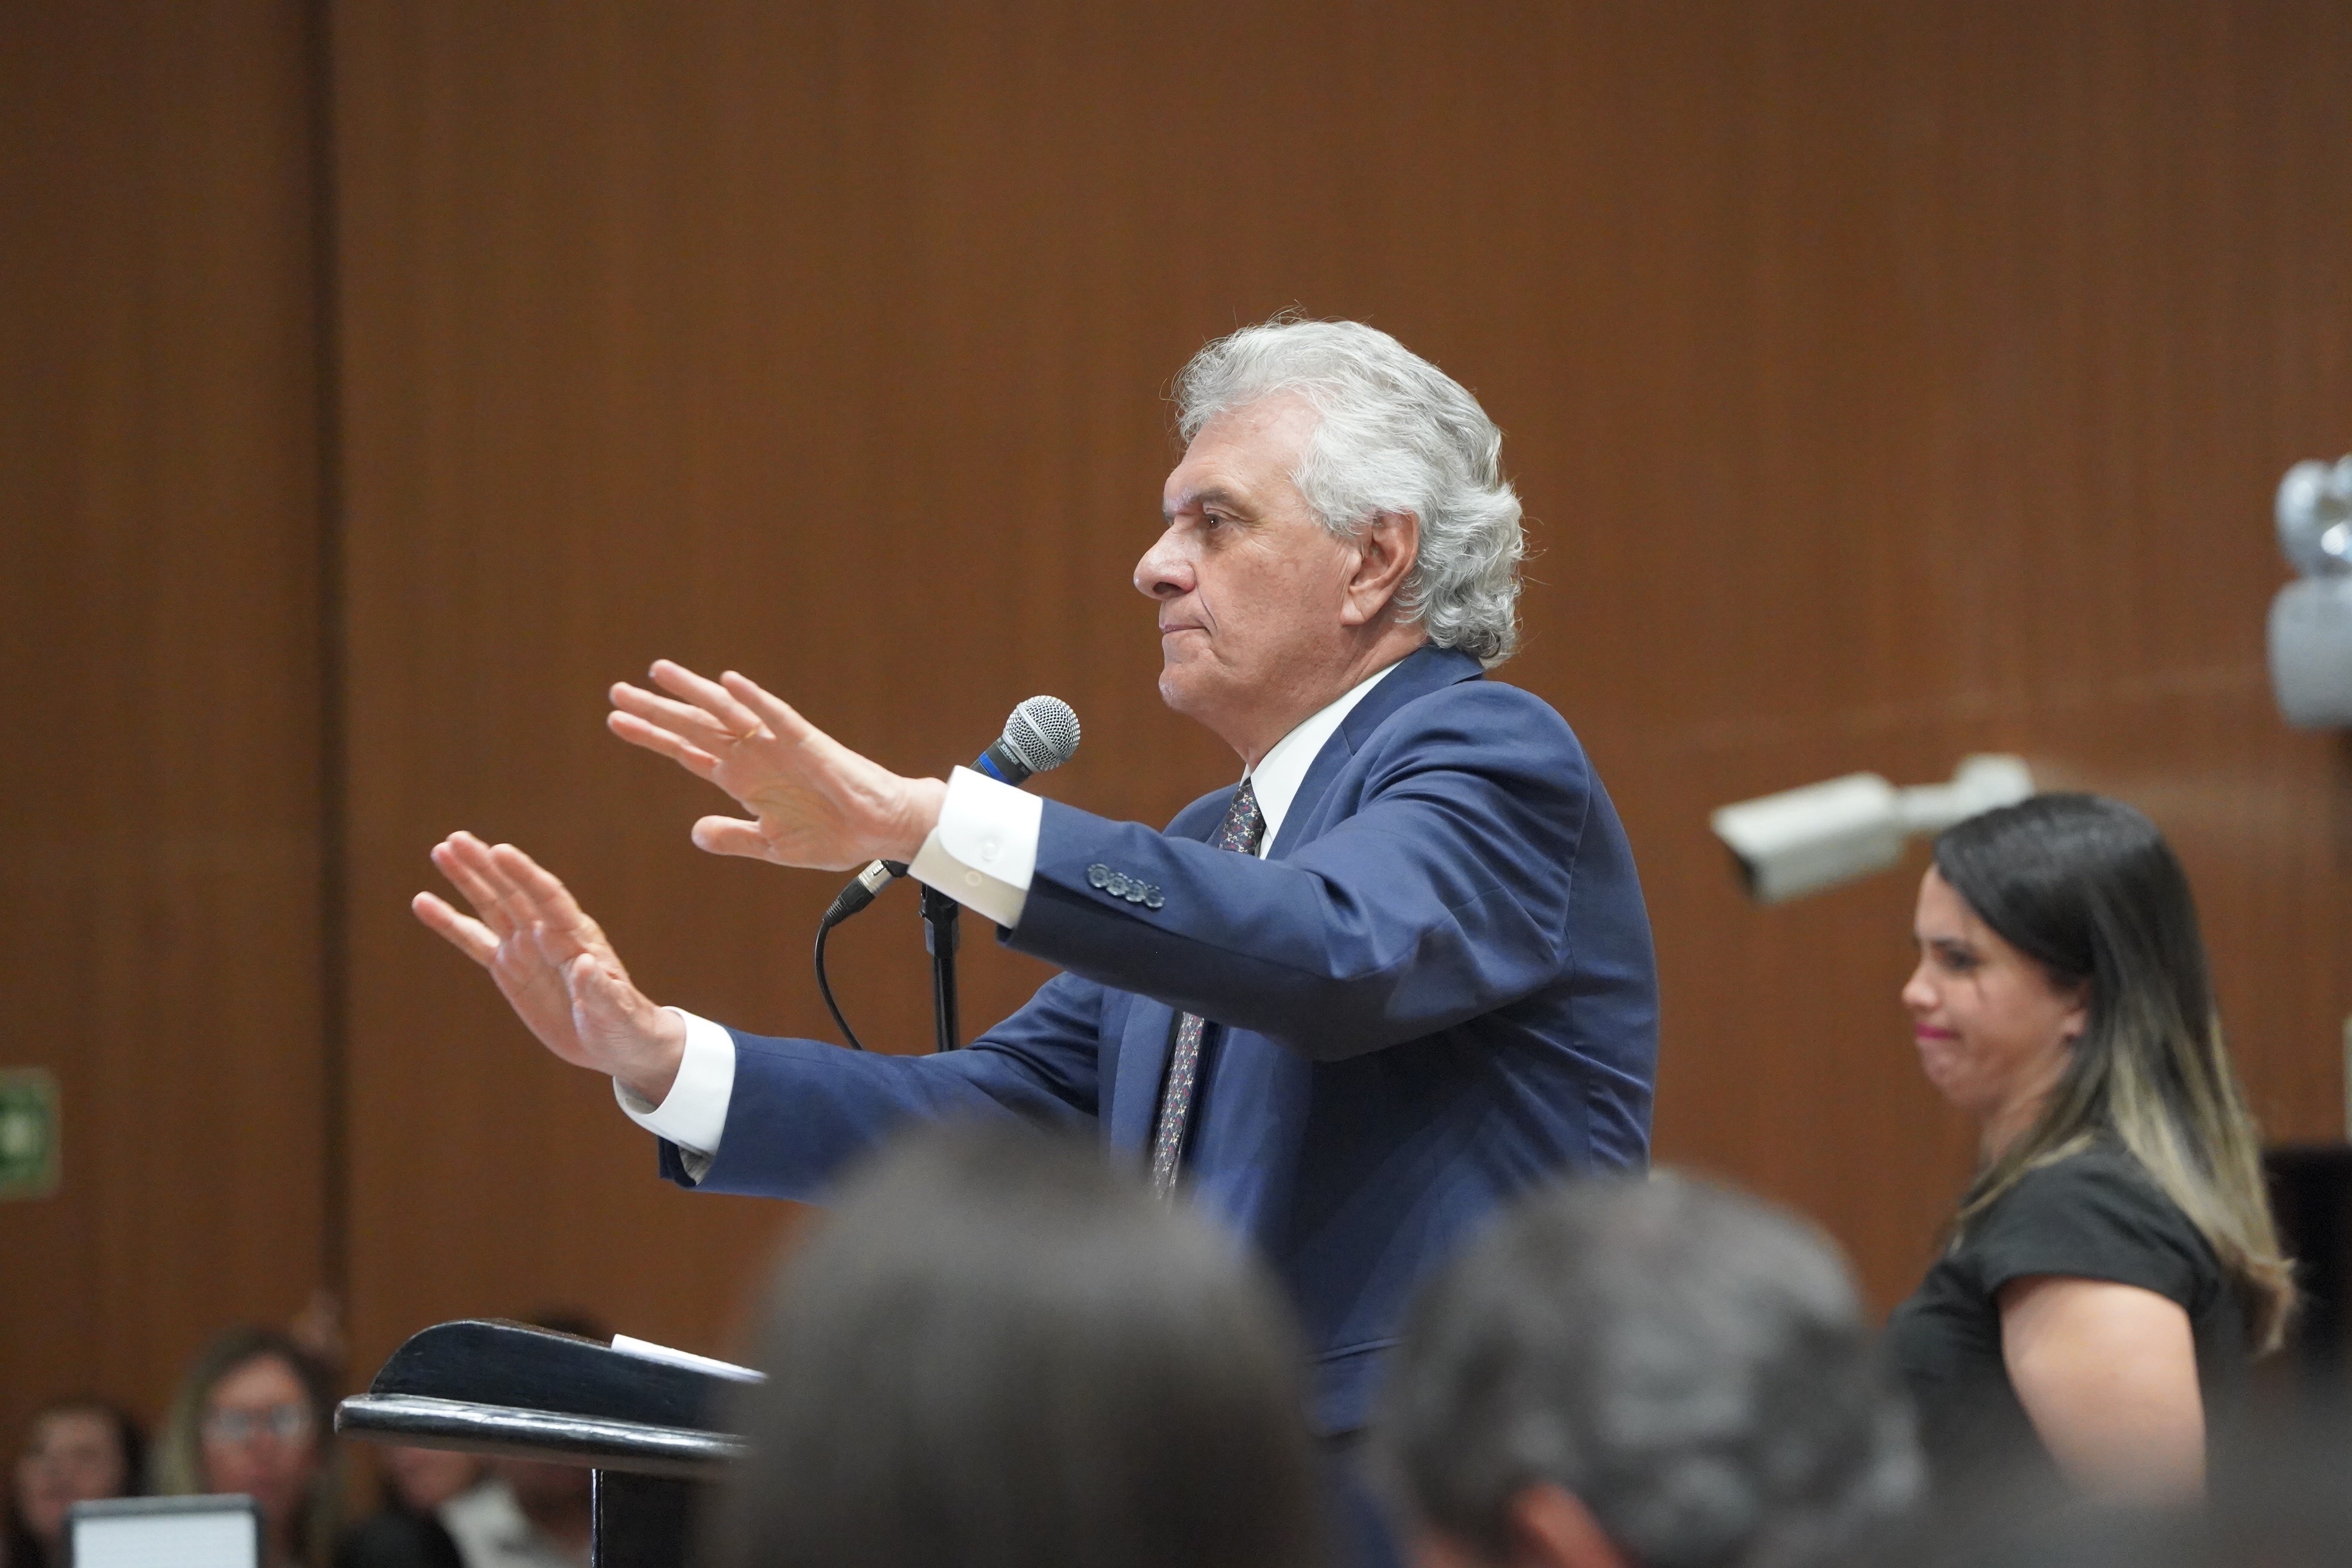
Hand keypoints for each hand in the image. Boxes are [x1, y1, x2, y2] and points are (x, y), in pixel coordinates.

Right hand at [411, 832, 686, 1103]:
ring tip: (441, 850)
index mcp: (577, 938)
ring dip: (467, 879)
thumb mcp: (617, 1013)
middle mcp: (548, 934)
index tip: (500, 851)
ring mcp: (526, 948)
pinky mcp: (509, 967)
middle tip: (456, 838)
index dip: (525, 875)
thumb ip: (601, 992)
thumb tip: (587, 966)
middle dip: (486, 866)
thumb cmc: (625, 1025)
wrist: (616, 1043)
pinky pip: (474, 941)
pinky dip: (449, 922)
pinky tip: (423, 901)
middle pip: (513, 893)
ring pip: (492, 906)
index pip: (549, 898)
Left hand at [607, 659, 946, 869]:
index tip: (617, 721)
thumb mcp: (772, 846)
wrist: (880, 830)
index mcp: (743, 780)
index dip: (653, 736)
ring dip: (694, 692)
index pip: (688, 751)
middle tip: (617, 691)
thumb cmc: (833, 833)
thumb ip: (734, 837)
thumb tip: (695, 833)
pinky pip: (778, 718)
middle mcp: (754, 756)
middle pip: (697, 726)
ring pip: (728, 713)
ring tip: (657, 673)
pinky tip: (729, 683)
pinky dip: (754, 701)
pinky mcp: (809, 744)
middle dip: (657, 709)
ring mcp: (779, 747)